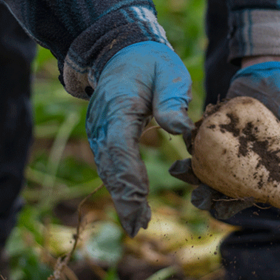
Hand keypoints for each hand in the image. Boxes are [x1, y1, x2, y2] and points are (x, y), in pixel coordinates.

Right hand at [87, 41, 193, 236]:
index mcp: (118, 106)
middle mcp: (102, 124)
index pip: (121, 146)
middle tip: (138, 226)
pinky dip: (121, 189)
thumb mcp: (168, 72)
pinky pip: (111, 168)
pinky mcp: (104, 139)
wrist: (122, 53)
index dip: (129, 174)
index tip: (140, 198)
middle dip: (124, 197)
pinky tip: (136, 209)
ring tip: (138, 224)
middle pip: (110, 166)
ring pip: (108, 171)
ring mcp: (100, 132)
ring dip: (122, 198)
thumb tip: (179, 128)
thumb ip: (172, 99)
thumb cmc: (151, 64)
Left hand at [170, 60, 279, 218]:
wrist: (268, 72)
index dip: (234, 206)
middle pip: (220, 187)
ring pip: (205, 166)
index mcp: (261, 169)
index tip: (222, 209)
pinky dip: (191, 142)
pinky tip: (184, 143)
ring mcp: (224, 146)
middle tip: (199, 197)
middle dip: (206, 196)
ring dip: (191, 172)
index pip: (247, 195)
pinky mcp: (213, 128)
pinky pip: (198, 140)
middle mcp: (240, 162)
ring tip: (180, 171)